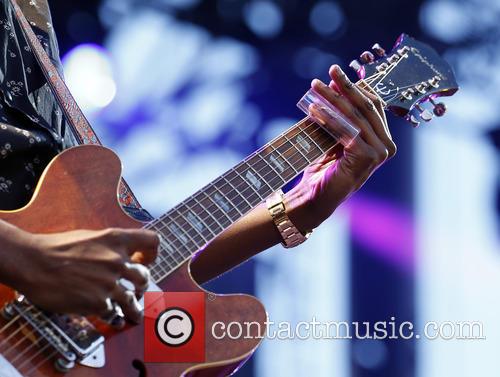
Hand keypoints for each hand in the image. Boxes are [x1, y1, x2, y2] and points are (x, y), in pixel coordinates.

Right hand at [17, 228, 158, 322]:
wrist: (34, 263)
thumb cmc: (57, 248)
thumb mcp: (90, 236)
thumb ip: (109, 246)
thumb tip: (120, 254)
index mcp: (116, 239)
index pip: (151, 241)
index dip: (152, 252)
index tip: (147, 260)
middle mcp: (117, 260)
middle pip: (145, 276)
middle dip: (142, 285)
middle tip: (138, 290)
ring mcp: (109, 282)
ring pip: (134, 299)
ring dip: (135, 307)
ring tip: (134, 313)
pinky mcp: (98, 302)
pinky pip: (114, 312)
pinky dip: (114, 316)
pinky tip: (113, 318)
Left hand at [286, 65, 396, 230]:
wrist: (316, 197)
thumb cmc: (323, 168)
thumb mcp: (334, 137)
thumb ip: (340, 117)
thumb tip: (334, 86)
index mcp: (383, 139)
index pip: (372, 105)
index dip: (354, 88)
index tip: (336, 75)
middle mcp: (386, 146)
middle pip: (365, 107)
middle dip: (346, 87)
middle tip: (331, 70)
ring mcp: (380, 152)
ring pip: (355, 116)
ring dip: (333, 98)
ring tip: (315, 86)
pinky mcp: (368, 157)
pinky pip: (346, 130)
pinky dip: (329, 117)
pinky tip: (314, 108)